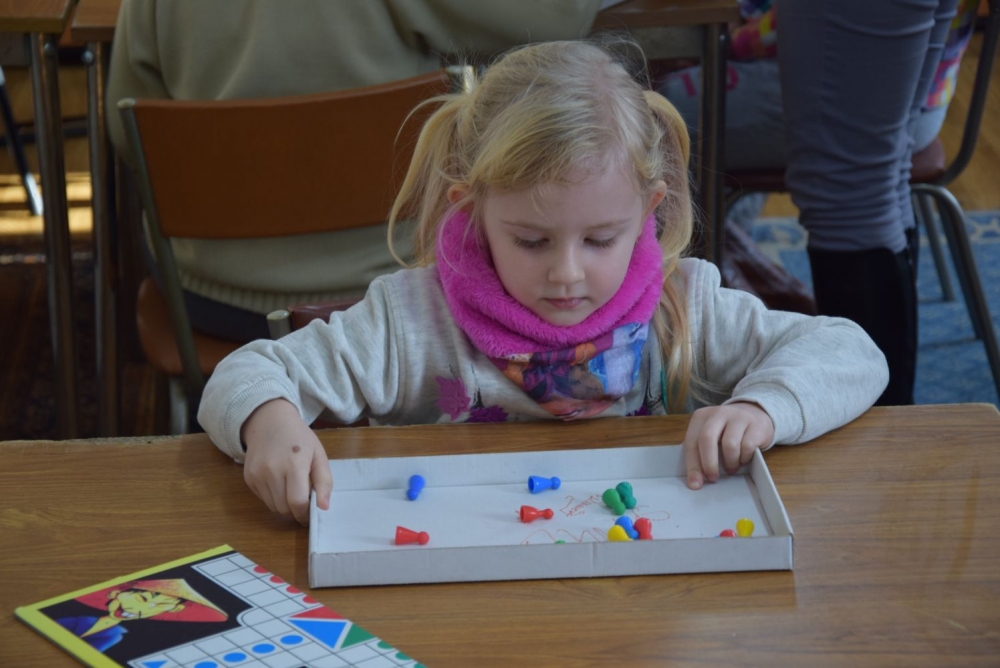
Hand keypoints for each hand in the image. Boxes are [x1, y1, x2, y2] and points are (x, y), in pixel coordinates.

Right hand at [240, 399, 332, 523]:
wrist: (269, 421)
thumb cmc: (299, 438)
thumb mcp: (318, 455)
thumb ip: (324, 482)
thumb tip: (323, 508)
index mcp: (294, 464)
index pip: (297, 502)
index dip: (305, 514)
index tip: (311, 515)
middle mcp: (272, 470)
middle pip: (284, 508)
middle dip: (296, 511)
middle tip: (303, 502)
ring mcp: (257, 474)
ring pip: (273, 507)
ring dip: (284, 506)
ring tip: (291, 490)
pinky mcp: (248, 478)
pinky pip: (263, 499)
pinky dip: (273, 498)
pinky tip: (278, 483)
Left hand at [682, 402, 773, 489]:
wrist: (755, 415)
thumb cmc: (727, 430)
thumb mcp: (711, 435)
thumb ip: (700, 450)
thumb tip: (696, 479)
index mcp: (701, 417)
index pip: (691, 441)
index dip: (693, 465)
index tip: (695, 484)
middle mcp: (718, 413)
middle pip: (707, 438)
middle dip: (709, 463)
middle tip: (713, 478)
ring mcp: (738, 417)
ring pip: (729, 444)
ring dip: (730, 462)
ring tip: (731, 468)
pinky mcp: (755, 425)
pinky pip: (747, 446)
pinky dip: (744, 458)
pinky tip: (743, 459)